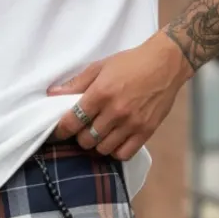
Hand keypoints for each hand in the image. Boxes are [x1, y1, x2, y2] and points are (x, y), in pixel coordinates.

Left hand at [49, 31, 192, 159]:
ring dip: (97, 145)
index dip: (61, 130)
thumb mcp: (100, 67)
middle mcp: (115, 111)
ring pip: (103, 149)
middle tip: (84, 130)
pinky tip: (114, 141)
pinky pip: (123, 154)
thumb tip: (52, 94)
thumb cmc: (131, 62)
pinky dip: (115, 151)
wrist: (166, 63)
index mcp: (101, 93)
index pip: (72, 122)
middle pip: (86, 140)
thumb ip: (76, 83)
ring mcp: (132, 123)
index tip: (59, 132)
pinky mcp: (146, 131)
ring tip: (99, 135)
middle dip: (81, 137)